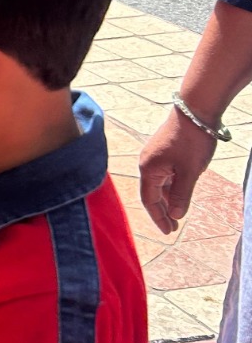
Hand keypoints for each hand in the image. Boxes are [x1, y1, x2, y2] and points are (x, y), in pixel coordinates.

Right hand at [139, 107, 217, 233]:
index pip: (150, 200)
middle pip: (152, 193)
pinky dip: (171, 187)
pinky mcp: (163, 151)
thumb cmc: (192, 140)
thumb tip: (176, 215)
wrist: (195, 110)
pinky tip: (180, 192)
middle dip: (163, 211)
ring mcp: (155, 156)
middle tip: (174, 227)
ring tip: (178, 213)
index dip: (158, 218)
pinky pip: (164, 174)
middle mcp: (147, 164)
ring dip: (168, 199)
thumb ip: (181, 195)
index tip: (169, 232)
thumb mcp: (190, 172)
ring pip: (159, 184)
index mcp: (149, 170)